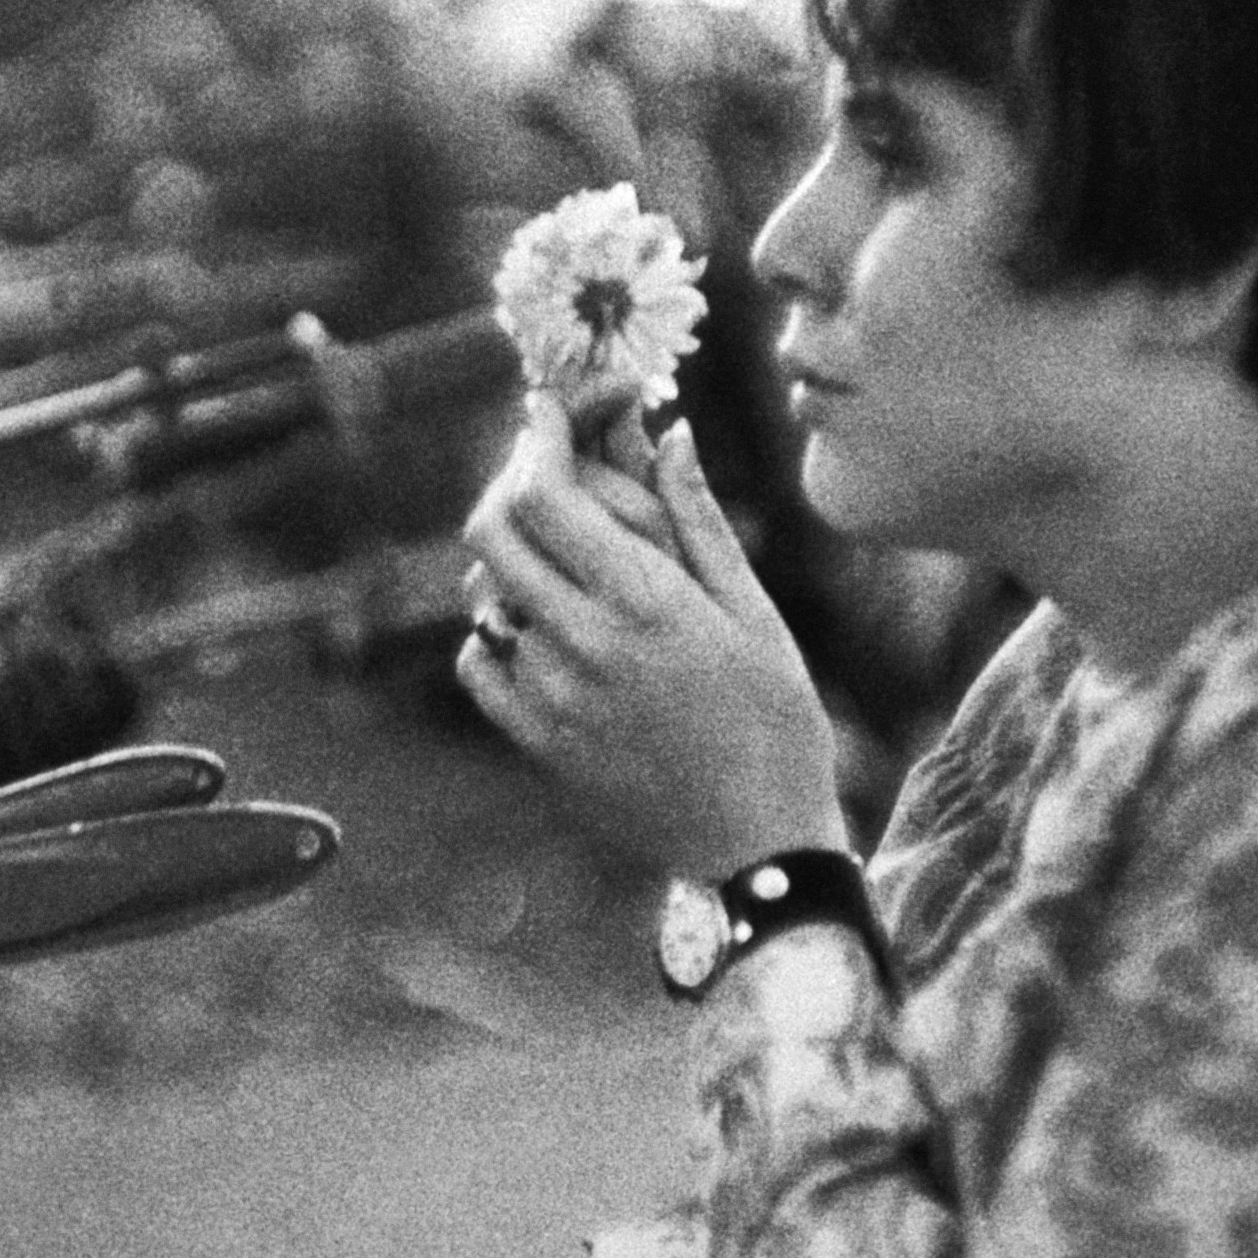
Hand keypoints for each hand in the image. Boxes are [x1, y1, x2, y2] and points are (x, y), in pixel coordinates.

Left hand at [459, 395, 845, 880]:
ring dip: (509, 560)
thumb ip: (698, 519)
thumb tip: (669, 431)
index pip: (548, 494)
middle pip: (493, 531)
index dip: (537, 438)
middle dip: (509, 484)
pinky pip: (479, 664)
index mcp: (646, 601)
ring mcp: (552, 697)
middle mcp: (585, 643)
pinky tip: (538, 628)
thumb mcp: (754, 613)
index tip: (545, 411)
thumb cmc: (778, 722)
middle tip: (540, 472)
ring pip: (485, 595)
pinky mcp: (537, 744)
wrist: (759, 846)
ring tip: (556, 555)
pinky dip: (494, 632)